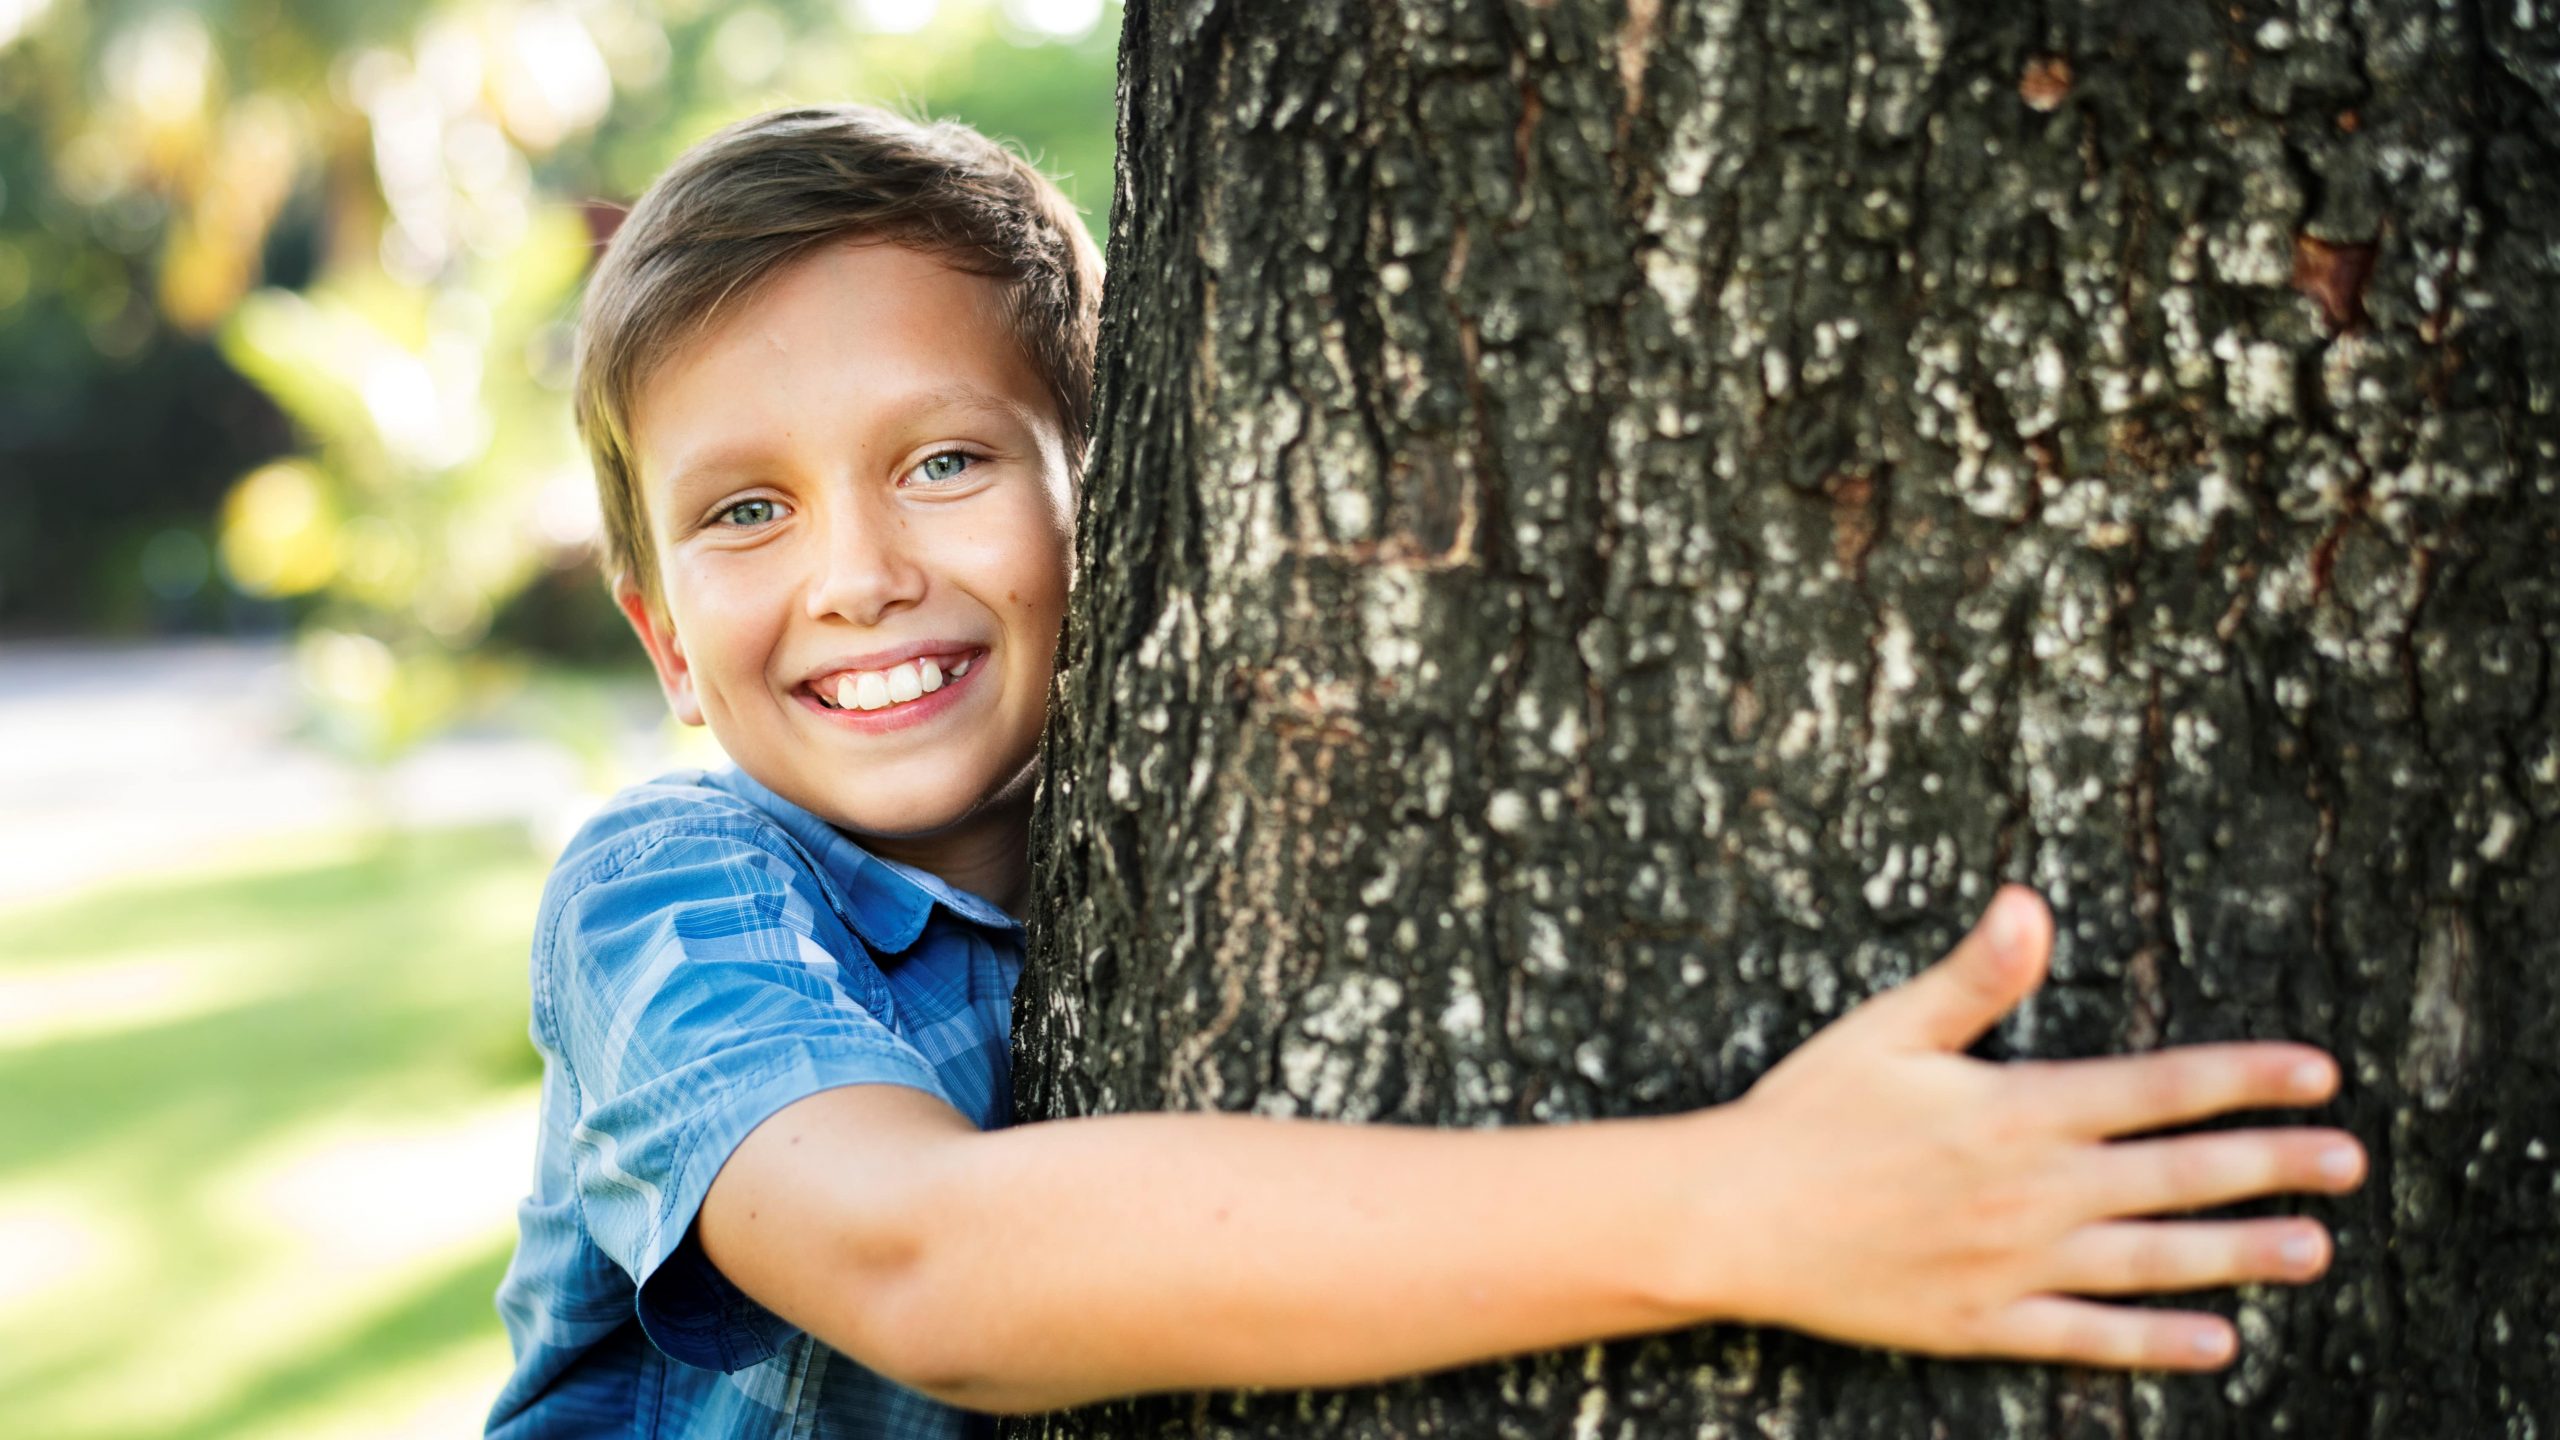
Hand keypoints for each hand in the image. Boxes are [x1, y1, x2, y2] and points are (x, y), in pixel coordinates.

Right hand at [1702, 885, 2363, 1370]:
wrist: (1733, 1217)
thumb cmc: (1804, 1114)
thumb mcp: (1886, 1029)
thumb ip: (1973, 976)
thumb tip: (2030, 903)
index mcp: (2015, 1109)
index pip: (2157, 1088)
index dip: (2244, 1078)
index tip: (2317, 1072)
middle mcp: (2033, 1191)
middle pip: (2177, 1175)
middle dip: (2272, 1165)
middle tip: (2349, 1161)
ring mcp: (2013, 1264)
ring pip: (2152, 1259)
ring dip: (2239, 1254)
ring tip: (2313, 1250)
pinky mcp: (1982, 1321)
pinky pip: (2087, 1338)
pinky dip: (2156, 1344)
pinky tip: (2216, 1342)